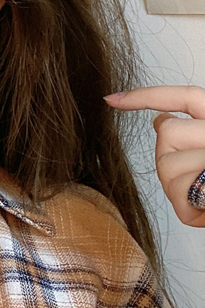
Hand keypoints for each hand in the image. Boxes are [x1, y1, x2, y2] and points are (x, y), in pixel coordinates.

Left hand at [105, 86, 204, 227]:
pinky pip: (181, 195)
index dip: (146, 96)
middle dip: (168, 159)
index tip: (111, 99)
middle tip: (195, 181)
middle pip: (167, 134)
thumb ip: (195, 132)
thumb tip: (160, 120)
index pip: (186, 96)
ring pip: (167, 165)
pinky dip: (187, 211)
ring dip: (178, 190)